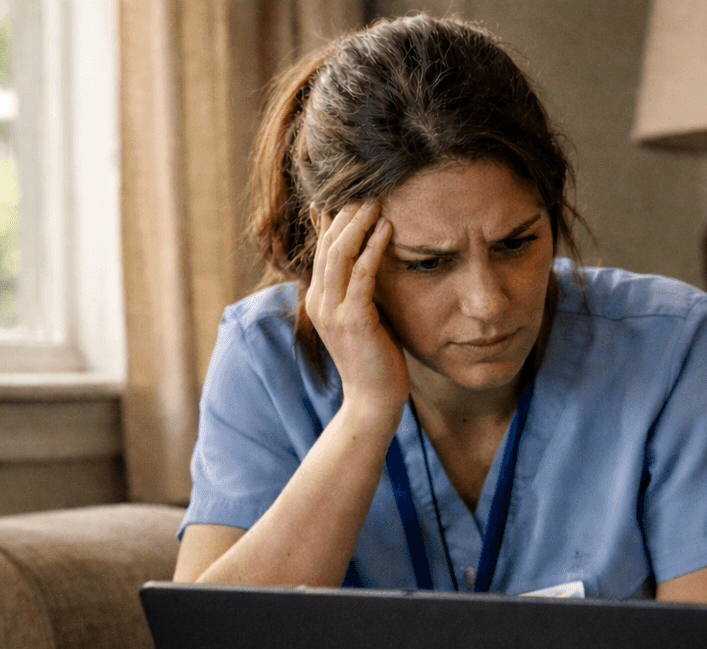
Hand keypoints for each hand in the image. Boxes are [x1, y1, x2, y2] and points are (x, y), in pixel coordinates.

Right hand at [305, 201, 406, 416]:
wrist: (372, 399)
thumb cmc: (375, 358)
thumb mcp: (364, 315)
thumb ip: (361, 289)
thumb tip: (370, 262)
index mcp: (318, 299)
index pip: (322, 250)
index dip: (332, 221)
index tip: (347, 196)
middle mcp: (319, 301)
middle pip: (328, 246)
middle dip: (346, 216)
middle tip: (366, 192)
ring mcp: (333, 311)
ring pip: (340, 255)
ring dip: (359, 225)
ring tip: (377, 202)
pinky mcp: (354, 320)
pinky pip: (363, 276)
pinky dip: (374, 249)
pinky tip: (388, 230)